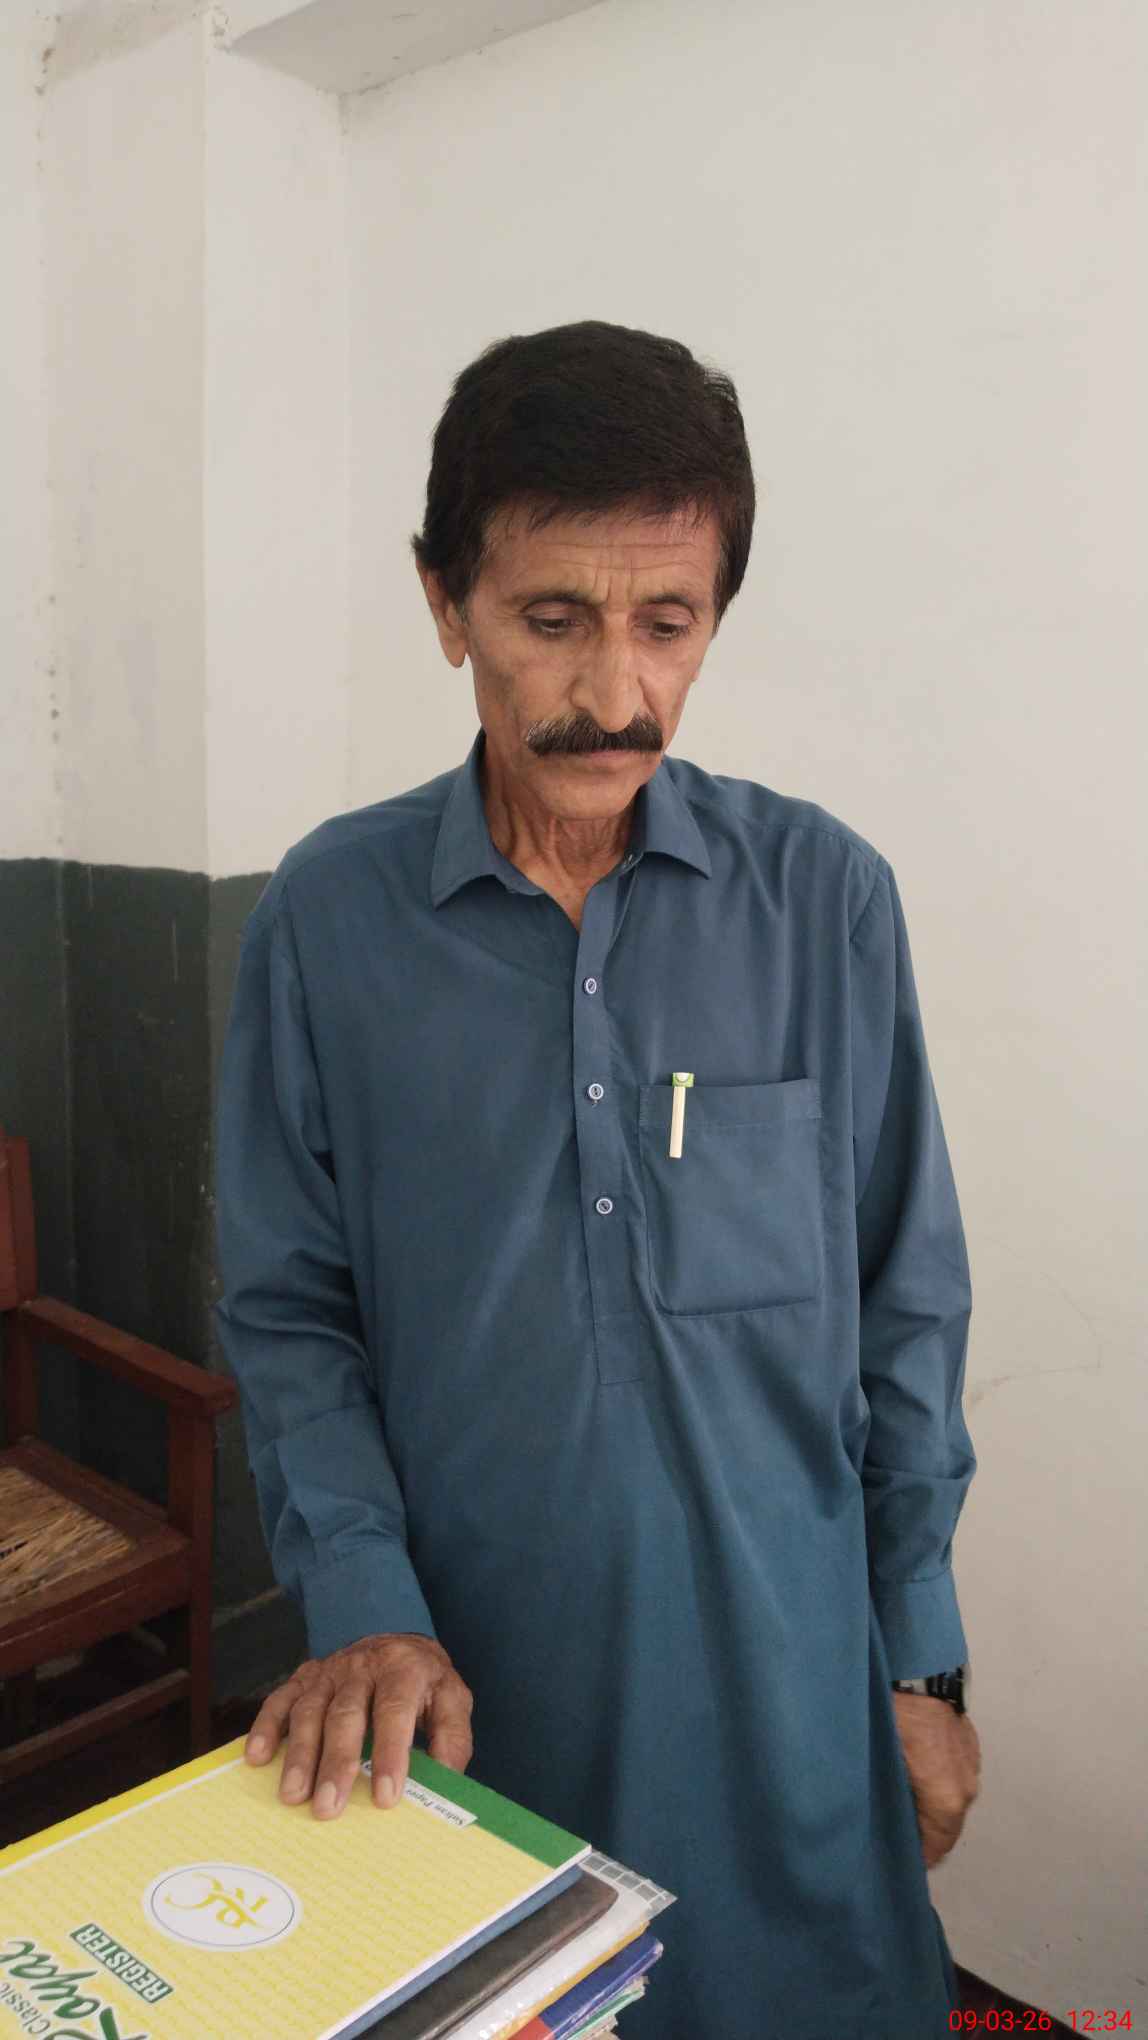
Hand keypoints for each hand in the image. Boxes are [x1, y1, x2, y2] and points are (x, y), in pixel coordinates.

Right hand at [243, 1631, 473, 1820]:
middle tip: (327, 1808)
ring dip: (299, 1755)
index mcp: (404, 1669)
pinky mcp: (305, 1677)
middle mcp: (362, 1666)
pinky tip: (257, 1757)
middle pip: (345, 1715)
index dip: (390, 1754)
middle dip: (336, 1763)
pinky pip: (280, 1699)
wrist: (398, 1642)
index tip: (385, 1798)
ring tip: (292, 1796)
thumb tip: (445, 1782)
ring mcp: (329, 1670)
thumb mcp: (452, 1701)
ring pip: (309, 1710)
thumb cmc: (426, 1685)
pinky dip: (267, 1727)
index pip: (395, 1711)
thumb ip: (452, 1739)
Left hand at [891, 1692, 980, 1867]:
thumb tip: (878, 1823)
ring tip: (905, 1801)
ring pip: (952, 1800)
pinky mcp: (971, 1745)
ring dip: (933, 1806)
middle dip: (926, 1834)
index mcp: (946, 1799)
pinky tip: (918, 1773)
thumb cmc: (896, 1719)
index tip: (900, 1861)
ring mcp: (972, 1765)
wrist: (919, 1671)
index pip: (937, 1847)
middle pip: (947, 1826)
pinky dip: (940, 1782)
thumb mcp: (884, 1764)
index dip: (920, 1859)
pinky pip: (956, 1776)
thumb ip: (889, 1801)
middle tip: (897, 1832)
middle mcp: (966, 1788)